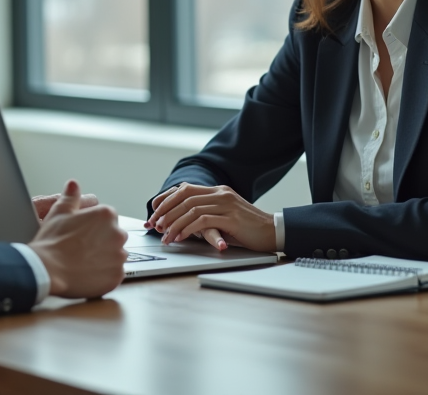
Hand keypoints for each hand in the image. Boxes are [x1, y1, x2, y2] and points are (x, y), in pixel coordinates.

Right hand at [28, 180, 127, 298]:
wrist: (47, 270)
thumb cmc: (53, 241)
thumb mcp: (59, 212)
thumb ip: (71, 196)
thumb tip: (73, 185)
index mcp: (106, 215)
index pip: (107, 219)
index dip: (92, 227)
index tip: (82, 234)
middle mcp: (118, 234)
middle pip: (114, 236)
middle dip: (101, 241)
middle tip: (81, 248)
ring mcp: (118, 256)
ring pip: (116, 255)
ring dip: (105, 258)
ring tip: (84, 262)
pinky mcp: (116, 276)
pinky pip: (114, 274)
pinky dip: (104, 274)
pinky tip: (88, 273)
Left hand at [147, 183, 275, 252]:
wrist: (273, 231)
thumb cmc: (248, 229)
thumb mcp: (225, 216)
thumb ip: (208, 214)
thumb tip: (183, 222)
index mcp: (219, 190)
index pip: (186, 189)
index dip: (167, 199)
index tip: (154, 211)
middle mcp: (221, 193)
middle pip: (185, 197)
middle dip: (166, 212)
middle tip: (154, 226)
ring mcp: (226, 204)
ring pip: (191, 209)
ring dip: (174, 223)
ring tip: (165, 236)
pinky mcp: (231, 218)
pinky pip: (202, 221)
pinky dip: (187, 229)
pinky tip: (180, 237)